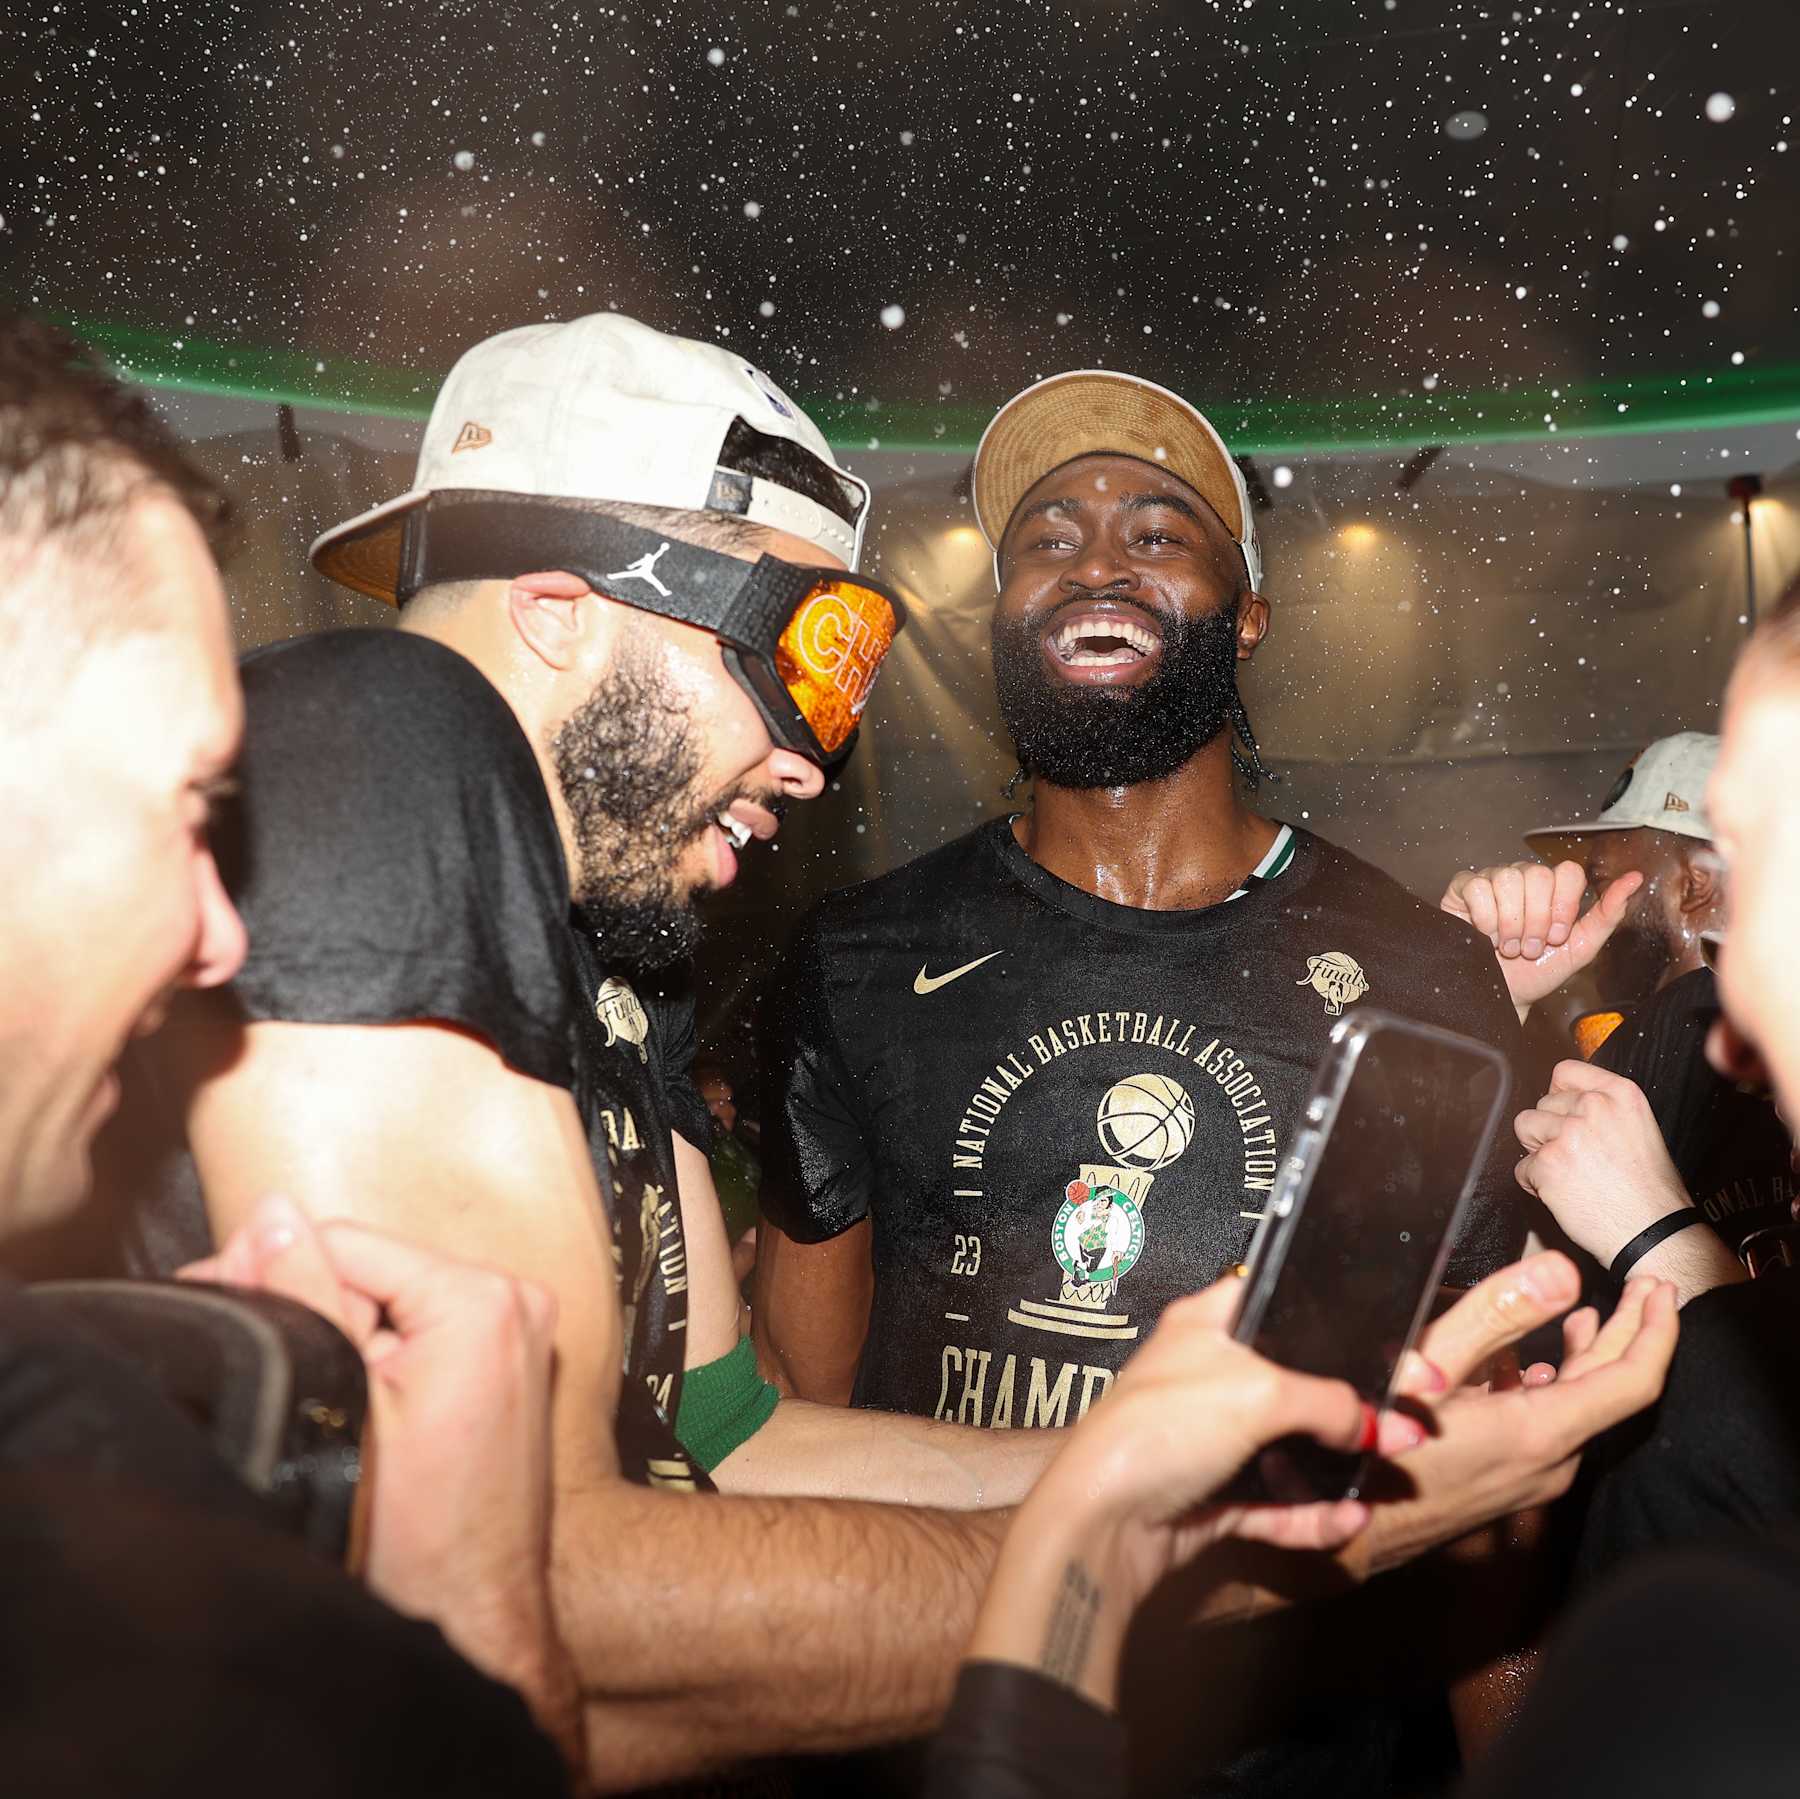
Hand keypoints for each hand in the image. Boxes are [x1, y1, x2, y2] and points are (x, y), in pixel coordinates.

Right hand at [181, 1196, 576, 1753]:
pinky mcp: (513, 1357)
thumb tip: (272, 1214)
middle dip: (303, 1297)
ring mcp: (522, 1328)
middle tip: (245, 1349)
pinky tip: (345, 1392)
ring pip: (392, 1296)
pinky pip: (424, 1324)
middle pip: (372, 1266)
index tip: (216, 1298)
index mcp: (481, 1298)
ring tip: (299, 1385)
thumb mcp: (340, 1404)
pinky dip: (378, 1347)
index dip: (270, 1268)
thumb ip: (306, 1295)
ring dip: (337, 1324)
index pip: (345, 1241)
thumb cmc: (416, 1537)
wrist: (475, 1616)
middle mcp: (517, 1298)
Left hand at [1018, 1277, 1420, 1604]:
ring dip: (1344, 1465)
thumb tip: (1373, 1423)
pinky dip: (1314, 1513)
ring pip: (1295, 1448)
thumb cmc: (1156, 1431)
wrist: (1102, 1522)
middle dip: (1360, 1407)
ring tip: (1391, 1472)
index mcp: (1209, 1326)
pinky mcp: (1212, 1495)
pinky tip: (1348, 1518)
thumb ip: (1327, 1401)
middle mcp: (1210, 1376)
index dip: (1347, 1324)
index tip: (1402, 1349)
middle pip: (1302, 1384)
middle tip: (1412, 1422)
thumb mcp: (1257, 1393)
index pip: (1290, 1306)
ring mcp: (1212, 1439)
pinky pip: (1277, 1503)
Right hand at [1362, 1251, 1676, 1572]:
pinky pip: (1552, 1427)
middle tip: (1644, 1287)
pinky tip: (1534, 1367)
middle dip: (1630, 1332)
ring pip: (1580, 1409)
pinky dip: (1557, 1385)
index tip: (1661, 1288)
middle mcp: (1550, 1461)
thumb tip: (1563, 1275)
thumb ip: (1496, 1318)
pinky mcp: (1509, 1482)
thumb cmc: (1377, 1446)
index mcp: (1541, 1430)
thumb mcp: (1429, 1366)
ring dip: (1591, 1358)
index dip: (1655, 1329)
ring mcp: (1532, 1477)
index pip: (1632, 1381)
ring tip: (1591, 1317)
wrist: (1349, 1530)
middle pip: (1610, 1391)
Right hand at [1440, 860, 1641, 1009]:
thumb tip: (1636, 879)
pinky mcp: (1463, 888)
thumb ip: (1608, 914)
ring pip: (1507, 878)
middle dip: (1536, 920)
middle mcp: (1523, 879)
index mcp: (1552, 889)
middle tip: (1530, 948)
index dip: (1563, 905)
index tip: (1556, 936)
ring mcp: (1492, 881)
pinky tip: (1485, 936)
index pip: (1567, 871)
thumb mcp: (1580, 948)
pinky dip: (1485, 918)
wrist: (1500, 997)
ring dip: (1510, 923)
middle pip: (1537, 875)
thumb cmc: (1537, 973)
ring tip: (1507, 947)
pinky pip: (1477, 887)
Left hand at [1514, 1061, 1692, 1265]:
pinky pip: (1521, 1168)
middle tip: (1576, 1158)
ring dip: (1538, 1152)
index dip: (1558, 1095)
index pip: (1566, 1071)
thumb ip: (1604, 1109)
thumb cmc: (1650, 1191)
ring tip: (1567, 1173)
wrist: (1653, 1233)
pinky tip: (1564, 1193)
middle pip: (1541, 1104)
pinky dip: (1535, 1184)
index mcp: (1620, 1094)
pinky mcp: (1549, 1163)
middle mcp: (1594, 1107)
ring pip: (1524, 1128)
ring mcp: (1569, 1134)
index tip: (1564, 1113)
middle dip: (1549, 1130)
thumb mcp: (1640, 1129)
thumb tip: (1564, 1102)